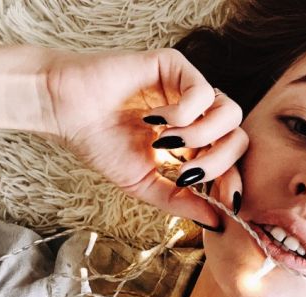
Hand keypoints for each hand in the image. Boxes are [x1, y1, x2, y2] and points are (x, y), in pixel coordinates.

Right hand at [42, 47, 246, 226]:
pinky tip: (152, 120)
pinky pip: (202, 92)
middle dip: (218, 163)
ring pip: (230, 113)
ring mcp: (188, 87)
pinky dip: (182, 114)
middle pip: (239, 137)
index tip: (228, 203)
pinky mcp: (175, 65)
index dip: (235, 180)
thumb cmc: (101, 144)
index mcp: (195, 139)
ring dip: (200, 138)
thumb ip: (181, 201)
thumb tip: (218, 223)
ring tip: (164, 144)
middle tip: (185, 175)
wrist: (66, 112)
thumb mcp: (145, 183)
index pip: (231, 158)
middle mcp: (198, 112)